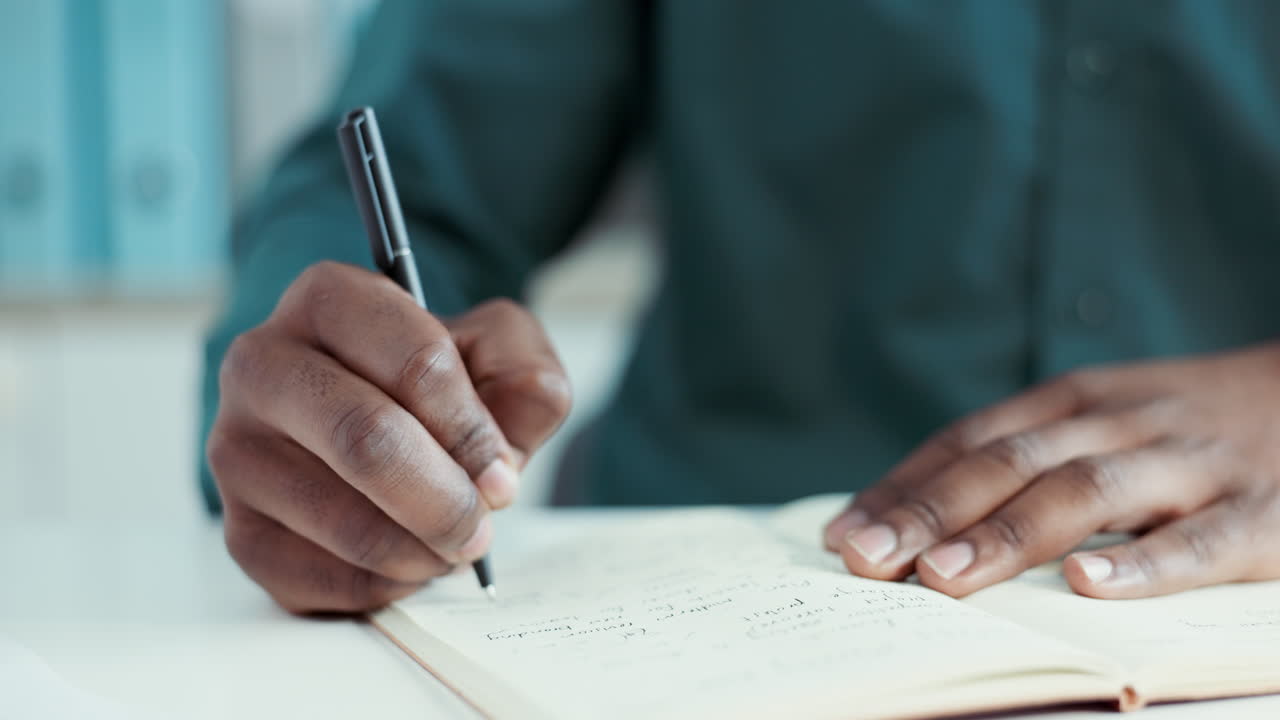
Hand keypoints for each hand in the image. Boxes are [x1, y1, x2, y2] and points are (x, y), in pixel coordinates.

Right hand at [208, 262, 569, 612]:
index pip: (415, 362)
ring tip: (451, 544)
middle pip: (366, 439)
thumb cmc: (436, 382)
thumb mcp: (498, 349)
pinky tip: (406, 561)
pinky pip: (318, 578)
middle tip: (482, 526)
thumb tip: (501, 459)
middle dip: (445, 500)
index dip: (471, 430)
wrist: (374, 421)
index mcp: (329, 299)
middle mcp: (262, 364)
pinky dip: (383, 585)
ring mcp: (237, 449)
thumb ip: (525, 377)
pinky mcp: (238, 529)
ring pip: (343, 520)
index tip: (501, 474)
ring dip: (420, 549)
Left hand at [824, 344, 1279, 598]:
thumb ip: (1026, 457)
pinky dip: (1144, 564)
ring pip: (1087, 492)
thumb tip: (920, 516)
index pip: (967, 442)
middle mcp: (1120, 422)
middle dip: (929, 512)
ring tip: (943, 577)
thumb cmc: (1188, 426)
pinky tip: (1091, 586)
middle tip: (866, 561)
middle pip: (1008, 464)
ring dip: (1008, 535)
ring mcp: (1189, 462)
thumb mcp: (1103, 420)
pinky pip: (1200, 542)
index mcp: (1074, 401)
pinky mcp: (1261, 512)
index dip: (902, 488)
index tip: (841, 535)